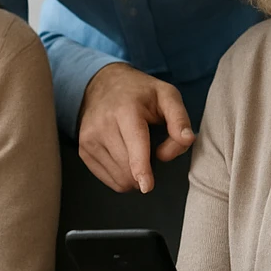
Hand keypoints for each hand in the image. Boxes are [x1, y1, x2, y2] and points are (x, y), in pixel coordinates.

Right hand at [78, 64, 194, 192]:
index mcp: (126, 110)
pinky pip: (108, 179)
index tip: (146, 186)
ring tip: (136, 150)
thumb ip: (180, 119)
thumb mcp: (167, 95)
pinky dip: (122, 176)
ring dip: (134, 174)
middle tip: (151, 149)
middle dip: (146, 169)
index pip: (135, 144)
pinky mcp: (83, 150)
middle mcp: (102, 125)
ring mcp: (89, 139)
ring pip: (118, 176)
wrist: (102, 84)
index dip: (141, 167)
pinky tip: (124, 157)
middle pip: (128, 166)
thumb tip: (186, 140)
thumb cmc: (139, 93)